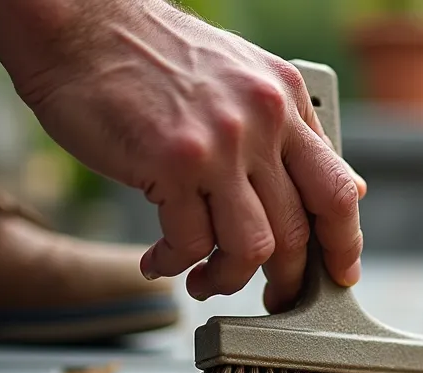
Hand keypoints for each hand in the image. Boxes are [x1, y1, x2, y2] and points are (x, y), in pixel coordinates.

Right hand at [0, 1, 365, 309]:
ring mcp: (219, 144)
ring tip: (204, 279)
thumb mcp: (242, 77)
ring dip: (228, 278)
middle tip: (271, 295)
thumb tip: (343, 187)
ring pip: (251, 247)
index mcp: (284, 99)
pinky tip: (161, 260)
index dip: (344, 243)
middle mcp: (261, 120)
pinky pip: (191, 243)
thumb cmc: (149, 55)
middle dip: (286, 278)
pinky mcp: (172, 164)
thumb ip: (291, 133)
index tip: (340, 273)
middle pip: (297, 229)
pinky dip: (175, 264)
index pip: (336, 188)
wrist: (77, 24)